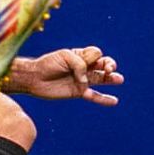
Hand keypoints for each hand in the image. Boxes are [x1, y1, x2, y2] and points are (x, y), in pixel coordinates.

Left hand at [2, 46, 123, 105]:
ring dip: (111, 79)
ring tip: (119, 79)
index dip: (94, 57)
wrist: (34, 78)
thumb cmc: (48, 64)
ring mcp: (82, 80)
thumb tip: (86, 81)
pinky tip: (114, 101)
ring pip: (101, 79)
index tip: (82, 61)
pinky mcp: (78, 92)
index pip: (96, 53)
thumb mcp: (64, 56)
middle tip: (109, 69)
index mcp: (80, 55)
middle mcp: (83, 67)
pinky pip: (94, 95)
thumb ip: (79, 64)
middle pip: (103, 64)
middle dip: (109, 65)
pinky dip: (104, 99)